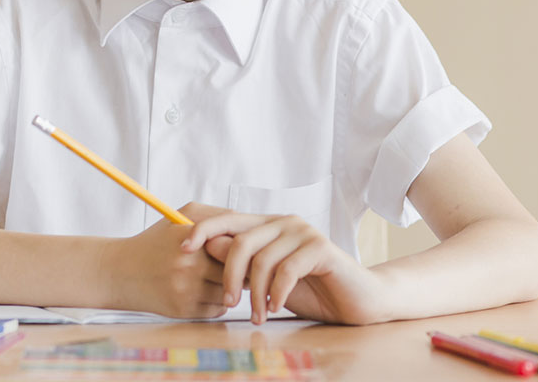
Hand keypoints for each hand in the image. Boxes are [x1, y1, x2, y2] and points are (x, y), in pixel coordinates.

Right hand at [104, 203, 230, 318]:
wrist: (122, 272)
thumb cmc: (156, 242)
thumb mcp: (181, 218)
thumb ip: (215, 217)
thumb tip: (247, 228)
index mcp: (192, 237)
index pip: (235, 246)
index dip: (242, 250)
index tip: (242, 250)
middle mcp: (190, 264)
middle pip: (236, 271)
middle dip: (239, 270)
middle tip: (237, 266)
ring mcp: (187, 289)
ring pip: (228, 292)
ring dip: (227, 288)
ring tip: (213, 278)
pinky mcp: (184, 310)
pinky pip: (217, 310)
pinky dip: (215, 303)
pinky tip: (202, 292)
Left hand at [182, 211, 386, 324]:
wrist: (356, 300)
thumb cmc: (310, 290)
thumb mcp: (267, 279)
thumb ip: (242, 265)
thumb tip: (205, 248)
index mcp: (268, 225)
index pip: (227, 219)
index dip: (202, 230)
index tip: (181, 249)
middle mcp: (283, 222)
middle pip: (240, 239)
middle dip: (228, 273)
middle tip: (227, 303)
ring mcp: (302, 231)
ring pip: (262, 257)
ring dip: (255, 293)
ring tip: (258, 316)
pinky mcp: (320, 247)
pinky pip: (287, 268)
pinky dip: (277, 292)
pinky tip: (276, 307)